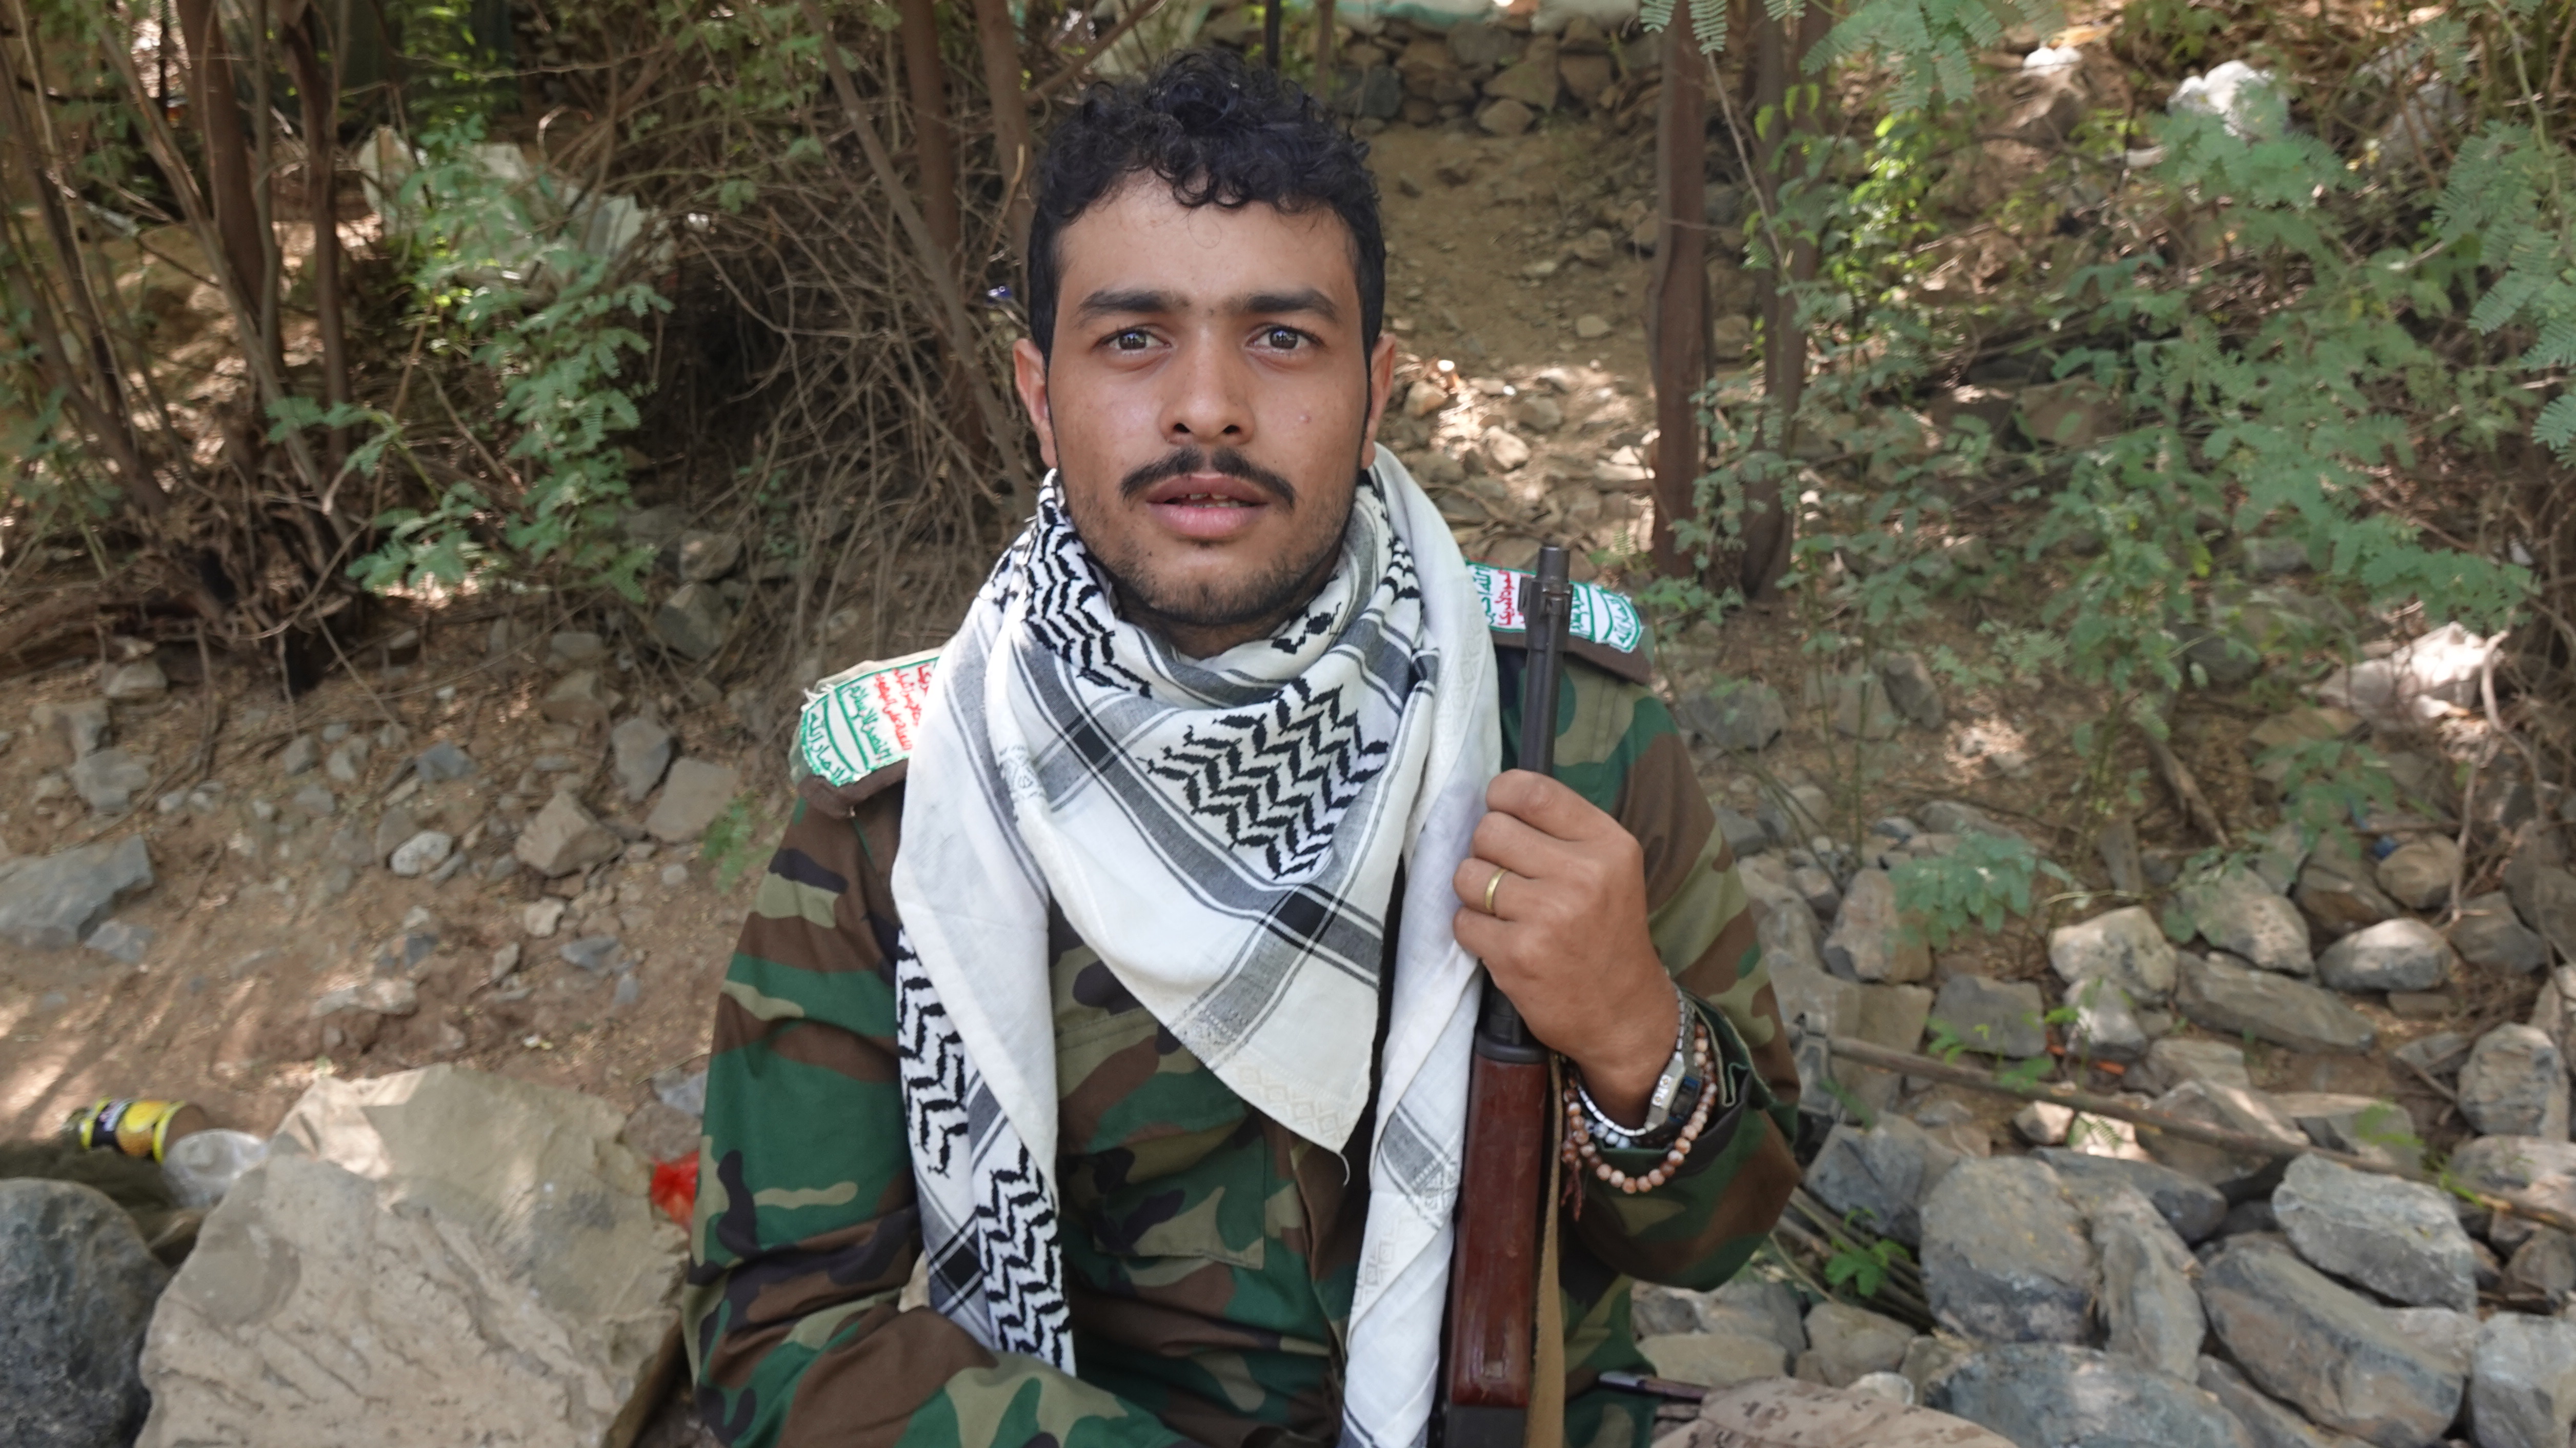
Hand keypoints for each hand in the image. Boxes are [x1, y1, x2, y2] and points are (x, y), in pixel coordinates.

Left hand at [1451, 770, 1679, 1126]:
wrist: (1623, 1015)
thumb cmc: (1607, 935)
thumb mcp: (1610, 870)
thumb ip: (1560, 832)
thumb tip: (1492, 803)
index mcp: (1608, 844)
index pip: (1532, 791)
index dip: (1500, 797)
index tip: (1501, 814)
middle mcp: (1582, 874)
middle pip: (1490, 829)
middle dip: (1487, 853)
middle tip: (1509, 879)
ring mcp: (1549, 915)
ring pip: (1467, 874)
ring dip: (1476, 894)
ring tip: (1507, 913)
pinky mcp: (1518, 954)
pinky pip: (1463, 921)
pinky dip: (1474, 931)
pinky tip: (1503, 942)